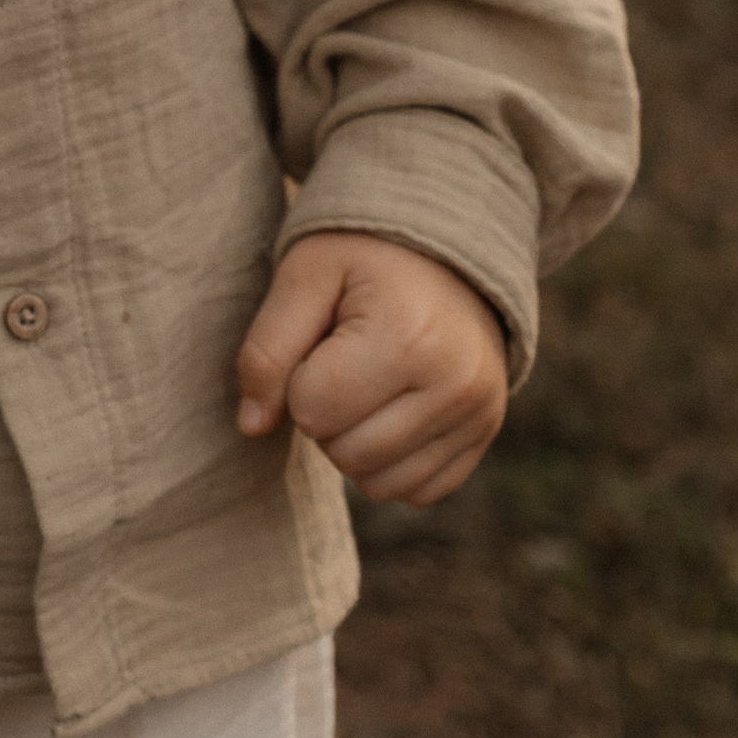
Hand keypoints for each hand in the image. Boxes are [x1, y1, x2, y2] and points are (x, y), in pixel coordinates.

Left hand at [235, 231, 508, 506]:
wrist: (445, 245)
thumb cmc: (364, 253)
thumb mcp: (306, 273)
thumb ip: (268, 348)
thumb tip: (251, 425)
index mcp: (406, 334)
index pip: (312, 408)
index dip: (297, 380)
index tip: (318, 342)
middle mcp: (454, 383)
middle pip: (346, 454)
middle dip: (324, 416)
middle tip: (340, 362)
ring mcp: (479, 413)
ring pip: (380, 484)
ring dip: (355, 444)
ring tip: (366, 384)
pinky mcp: (486, 433)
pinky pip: (419, 492)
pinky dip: (392, 464)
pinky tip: (392, 410)